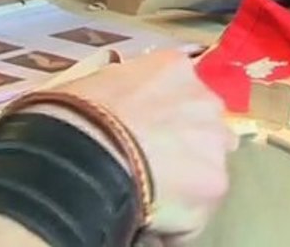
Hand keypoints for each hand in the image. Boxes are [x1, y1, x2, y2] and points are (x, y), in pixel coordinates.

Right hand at [30, 50, 234, 240]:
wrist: (79, 153)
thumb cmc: (74, 115)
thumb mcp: (99, 83)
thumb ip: (125, 93)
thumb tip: (117, 112)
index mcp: (173, 68)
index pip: (182, 92)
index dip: (166, 117)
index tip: (148, 134)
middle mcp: (205, 99)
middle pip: (205, 127)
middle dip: (185, 146)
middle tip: (152, 165)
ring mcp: (214, 142)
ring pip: (206, 169)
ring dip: (185, 182)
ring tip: (150, 196)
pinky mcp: (214, 185)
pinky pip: (196, 210)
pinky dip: (176, 222)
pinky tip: (148, 220)